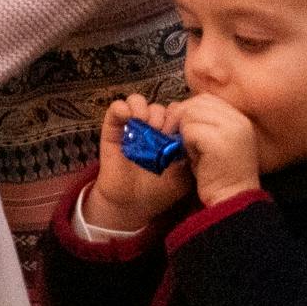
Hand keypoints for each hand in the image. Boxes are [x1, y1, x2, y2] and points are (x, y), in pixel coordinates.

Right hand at [84, 94, 192, 231]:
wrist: (131, 204)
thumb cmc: (158, 191)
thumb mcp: (182, 177)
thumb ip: (190, 158)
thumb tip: (193, 136)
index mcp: (168, 137)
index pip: (176, 114)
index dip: (179, 117)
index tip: (178, 131)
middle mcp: (150, 129)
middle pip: (159, 107)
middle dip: (163, 116)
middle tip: (162, 131)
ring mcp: (131, 127)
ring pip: (138, 101)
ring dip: (144, 109)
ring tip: (146, 124)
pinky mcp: (113, 128)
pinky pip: (116, 107)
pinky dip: (123, 108)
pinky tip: (129, 118)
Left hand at [164, 90, 262, 207]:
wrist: (232, 201)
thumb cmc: (219, 175)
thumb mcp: (216, 142)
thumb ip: (204, 122)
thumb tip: (177, 108)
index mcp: (240, 119)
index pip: (206, 99)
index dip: (189, 111)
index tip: (183, 129)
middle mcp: (238, 120)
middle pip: (196, 102)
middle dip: (182, 118)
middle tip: (179, 139)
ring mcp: (231, 128)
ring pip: (190, 114)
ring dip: (185, 133)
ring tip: (193, 152)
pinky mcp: (218, 139)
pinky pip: (190, 130)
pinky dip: (186, 144)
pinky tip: (194, 159)